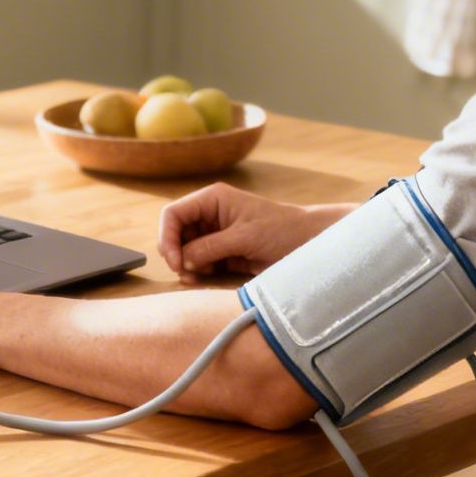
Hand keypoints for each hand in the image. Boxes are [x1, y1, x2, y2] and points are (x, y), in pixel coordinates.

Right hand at [157, 183, 342, 282]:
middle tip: (184, 272)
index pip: (173, 214)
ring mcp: (214, 233)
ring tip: (194, 276)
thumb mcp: (245, 237)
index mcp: (212, 199)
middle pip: (175, 232)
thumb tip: (183, 260)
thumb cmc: (281, 230)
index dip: (167, 237)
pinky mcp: (222, 251)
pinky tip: (201, 277)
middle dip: (175, 252)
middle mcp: (209, 214)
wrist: (308, 242)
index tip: (175, 261)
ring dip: (185, 264)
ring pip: (184, 249)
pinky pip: (198, 261)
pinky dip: (196, 270)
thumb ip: (211, 247)